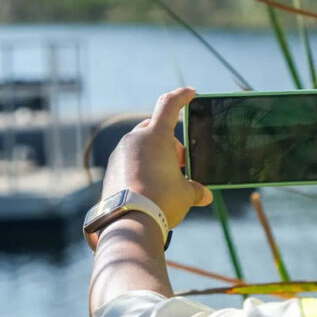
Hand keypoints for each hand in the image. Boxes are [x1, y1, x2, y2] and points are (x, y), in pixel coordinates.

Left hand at [102, 87, 212, 227]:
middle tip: (180, 163)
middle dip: (170, 142)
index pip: (169, 104)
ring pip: (141, 145)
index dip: (181, 96)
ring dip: (154, 155)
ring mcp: (120, 154)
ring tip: (165, 179)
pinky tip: (149, 187)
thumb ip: (196, 190)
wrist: (129, 223)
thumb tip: (205, 196)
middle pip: (155, 128)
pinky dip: (140, 167)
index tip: (190, 93)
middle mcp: (135, 139)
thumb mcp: (185, 194)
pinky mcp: (111, 170)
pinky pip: (129, 161)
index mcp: (156, 136)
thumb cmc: (162, 202)